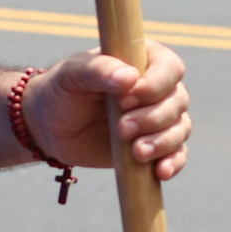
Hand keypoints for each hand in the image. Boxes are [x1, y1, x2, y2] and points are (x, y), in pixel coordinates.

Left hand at [23, 44, 192, 181]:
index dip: (155, 85)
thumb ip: (98, 71)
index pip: (169, 68)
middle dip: (153, 118)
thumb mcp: (72, 75)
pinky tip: (161, 171)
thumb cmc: (61, 91)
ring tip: (136, 153)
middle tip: (122, 129)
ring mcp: (158, 118)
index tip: (126, 99)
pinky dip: (174, 162)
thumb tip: (129, 78)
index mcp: (143, 60)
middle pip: (177, 101)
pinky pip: (177, 154)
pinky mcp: (155, 146)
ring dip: (163, 142)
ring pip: (180, 128)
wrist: (50, 127)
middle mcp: (157, 87)